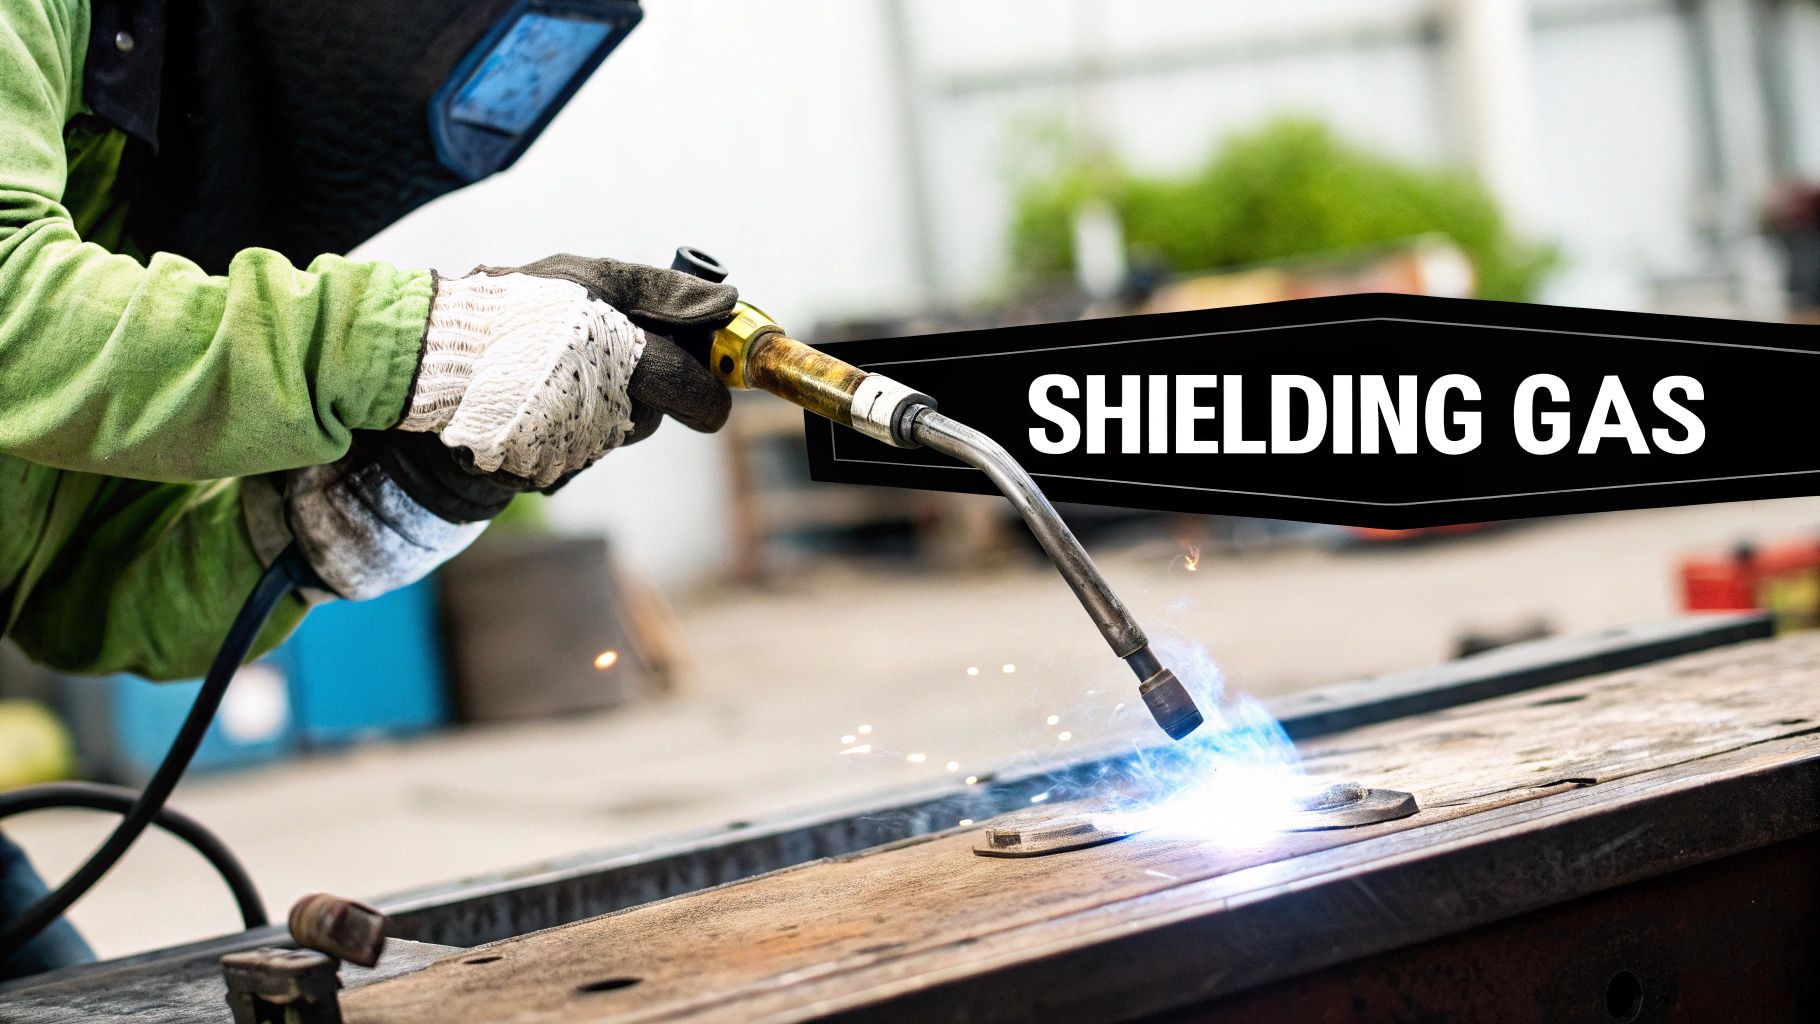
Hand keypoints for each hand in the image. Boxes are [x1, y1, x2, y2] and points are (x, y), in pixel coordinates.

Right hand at [398, 256, 737, 487]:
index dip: (708, 388)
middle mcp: (597, 411)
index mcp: (616, 356)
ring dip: (602, 404)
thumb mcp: (590, 278)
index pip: (692, 389)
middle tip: (620, 361)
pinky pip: (577, 449)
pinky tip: (539, 396)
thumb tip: (726, 302)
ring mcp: (569, 448)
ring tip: (558, 366)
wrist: (426, 358)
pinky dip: (567, 425)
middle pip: (653, 417)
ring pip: (615, 432)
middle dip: (648, 393)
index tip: (710, 379)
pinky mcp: (543, 473)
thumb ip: (663, 292)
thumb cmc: (515, 307)